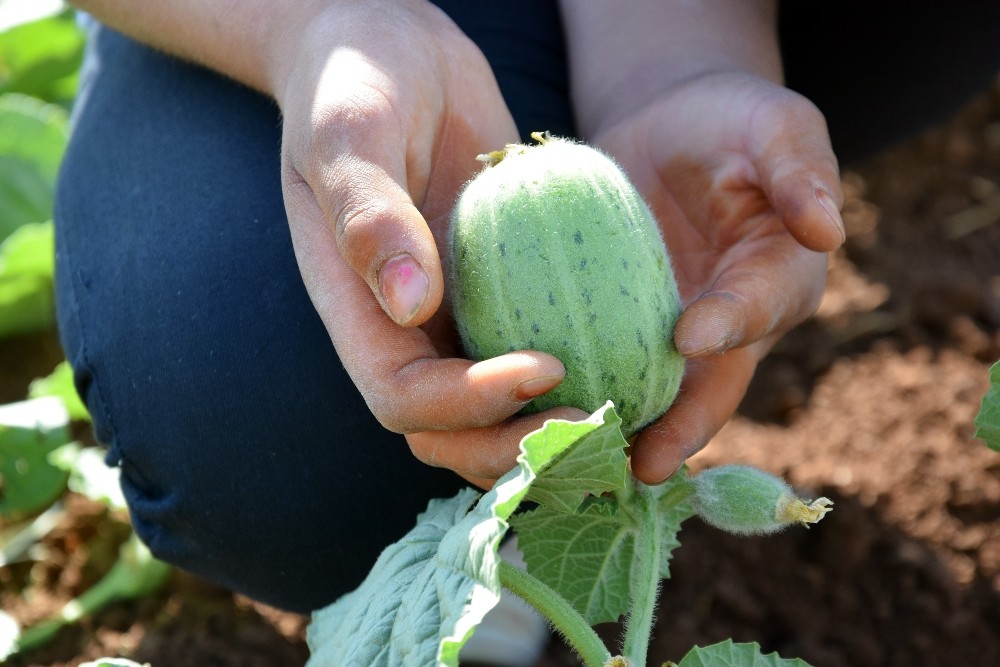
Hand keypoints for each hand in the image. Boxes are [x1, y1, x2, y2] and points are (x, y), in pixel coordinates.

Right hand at [270, 1, 579, 486]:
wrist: (392, 50)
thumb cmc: (357, 81)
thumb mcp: (349, 133)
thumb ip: (367, 215)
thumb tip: (411, 306)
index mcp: (358, 310)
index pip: (403, 397)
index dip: (468, 404)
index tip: (545, 365)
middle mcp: (404, 330)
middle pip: (450, 432)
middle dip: (517, 442)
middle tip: (598, 420)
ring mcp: (453, 316)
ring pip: (495, 412)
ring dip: (551, 430)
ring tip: (623, 420)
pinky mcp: (499, 293)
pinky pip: (534, 352)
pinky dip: (575, 378)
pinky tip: (632, 369)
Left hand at [591, 72, 844, 482]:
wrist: (668, 128)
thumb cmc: (730, 121)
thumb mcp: (773, 124)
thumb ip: (798, 168)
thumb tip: (827, 230)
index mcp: (781, 276)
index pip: (761, 303)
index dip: (732, 322)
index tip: (691, 335)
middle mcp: (733, 324)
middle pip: (714, 383)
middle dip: (683, 424)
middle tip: (648, 462)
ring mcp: (676, 334)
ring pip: (658, 393)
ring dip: (628, 430)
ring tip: (588, 460)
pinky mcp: (624, 330)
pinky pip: (607, 365)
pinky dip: (583, 392)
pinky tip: (543, 418)